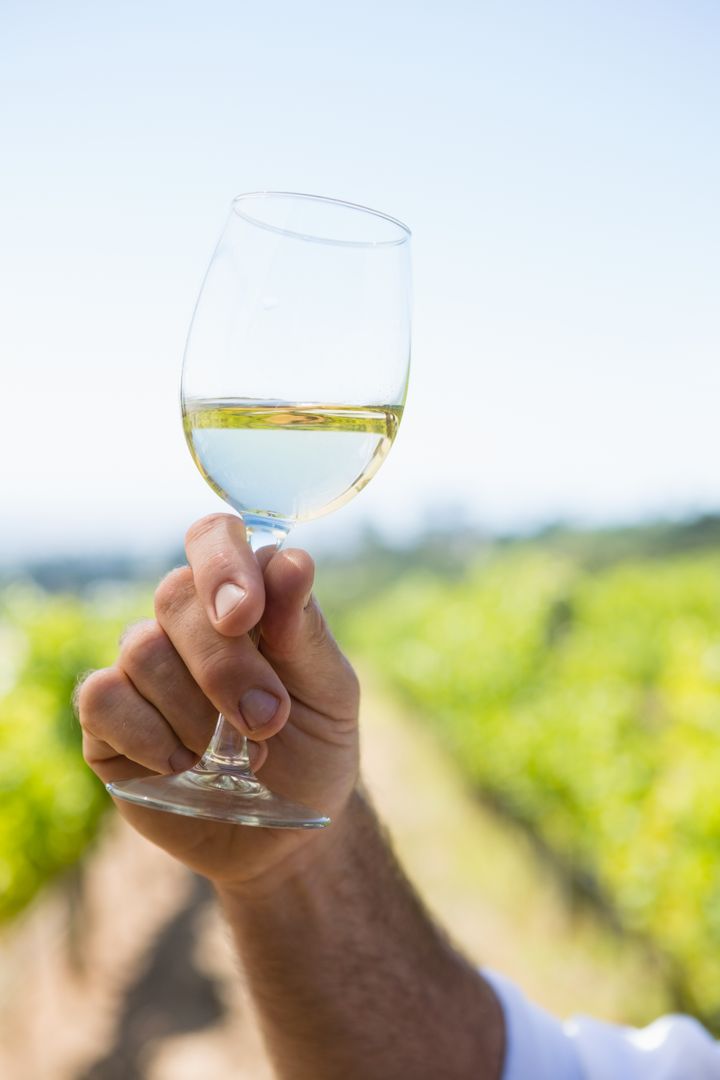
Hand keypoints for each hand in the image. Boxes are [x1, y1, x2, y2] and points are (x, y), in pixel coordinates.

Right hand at [77, 514, 359, 891]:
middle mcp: (185, 623)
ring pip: (142, 649)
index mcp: (243, 598)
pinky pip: (102, 698)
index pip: (214, 538)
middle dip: (224, 664)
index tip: (247, 614)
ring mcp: (141, 669)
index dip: (222, 563)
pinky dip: (151, 736)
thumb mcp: (331, 691)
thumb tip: (291, 561)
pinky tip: (185, 766)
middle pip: (173, 596)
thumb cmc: (313, 748)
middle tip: (268, 719)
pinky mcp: (107, 720)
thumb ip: (304, 630)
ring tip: (240, 755)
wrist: (286, 834)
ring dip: (197, 711)